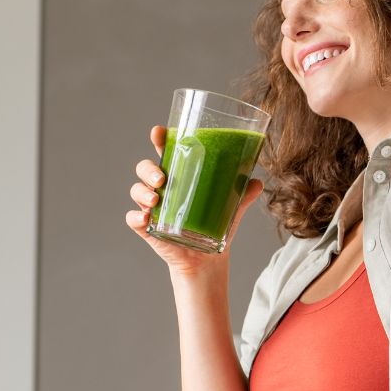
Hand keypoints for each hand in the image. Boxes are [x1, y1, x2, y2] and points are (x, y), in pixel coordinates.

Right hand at [125, 125, 263, 278]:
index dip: (159, 139)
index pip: (165, 152)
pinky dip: (136, 218)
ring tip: (155, 199)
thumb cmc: (214, 225)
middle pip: (145, 168)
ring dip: (142, 192)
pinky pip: (133, 219)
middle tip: (162, 178)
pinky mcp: (148, 228)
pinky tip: (145, 219)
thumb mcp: (231, 208)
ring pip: (137, 191)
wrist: (207, 258)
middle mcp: (161, 188)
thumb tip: (257, 182)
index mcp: (179, 175)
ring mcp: (152, 207)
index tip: (158, 132)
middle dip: (149, 169)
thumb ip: (243, 194)